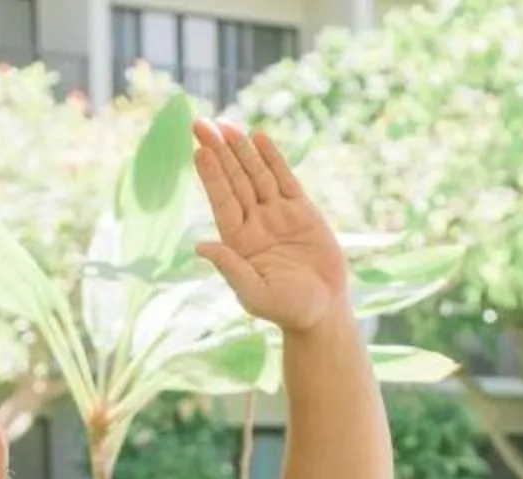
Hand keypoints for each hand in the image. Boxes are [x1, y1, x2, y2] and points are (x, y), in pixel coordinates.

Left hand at [193, 122, 347, 334]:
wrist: (323, 311)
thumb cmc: (287, 309)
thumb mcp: (256, 293)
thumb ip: (231, 268)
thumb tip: (200, 246)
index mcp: (238, 241)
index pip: (222, 201)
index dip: (211, 176)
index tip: (199, 151)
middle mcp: (254, 223)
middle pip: (234, 180)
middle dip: (219, 152)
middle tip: (201, 124)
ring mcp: (277, 214)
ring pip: (256, 175)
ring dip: (241, 150)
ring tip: (226, 124)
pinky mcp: (301, 211)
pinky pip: (284, 179)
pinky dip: (272, 158)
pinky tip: (259, 138)